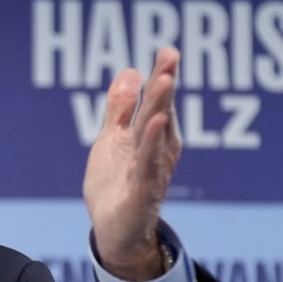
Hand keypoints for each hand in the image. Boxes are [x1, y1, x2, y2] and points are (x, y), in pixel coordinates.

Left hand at [82, 47, 181, 281]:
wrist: (114, 231)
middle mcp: (156, 150)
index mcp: (150, 136)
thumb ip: (120, 109)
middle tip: (170, 55)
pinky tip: (152, 123)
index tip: (168, 50)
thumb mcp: (112, 140)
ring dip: (160, 107)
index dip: (162, 76)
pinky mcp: (142, 191)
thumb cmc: (116, 184)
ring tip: (164, 80)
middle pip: (160, 112)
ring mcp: (151, 170)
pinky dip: (150, 144)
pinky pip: (147, 164)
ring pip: (155, 134)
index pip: (157, 102)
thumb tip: (130, 70)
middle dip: (164, 83)